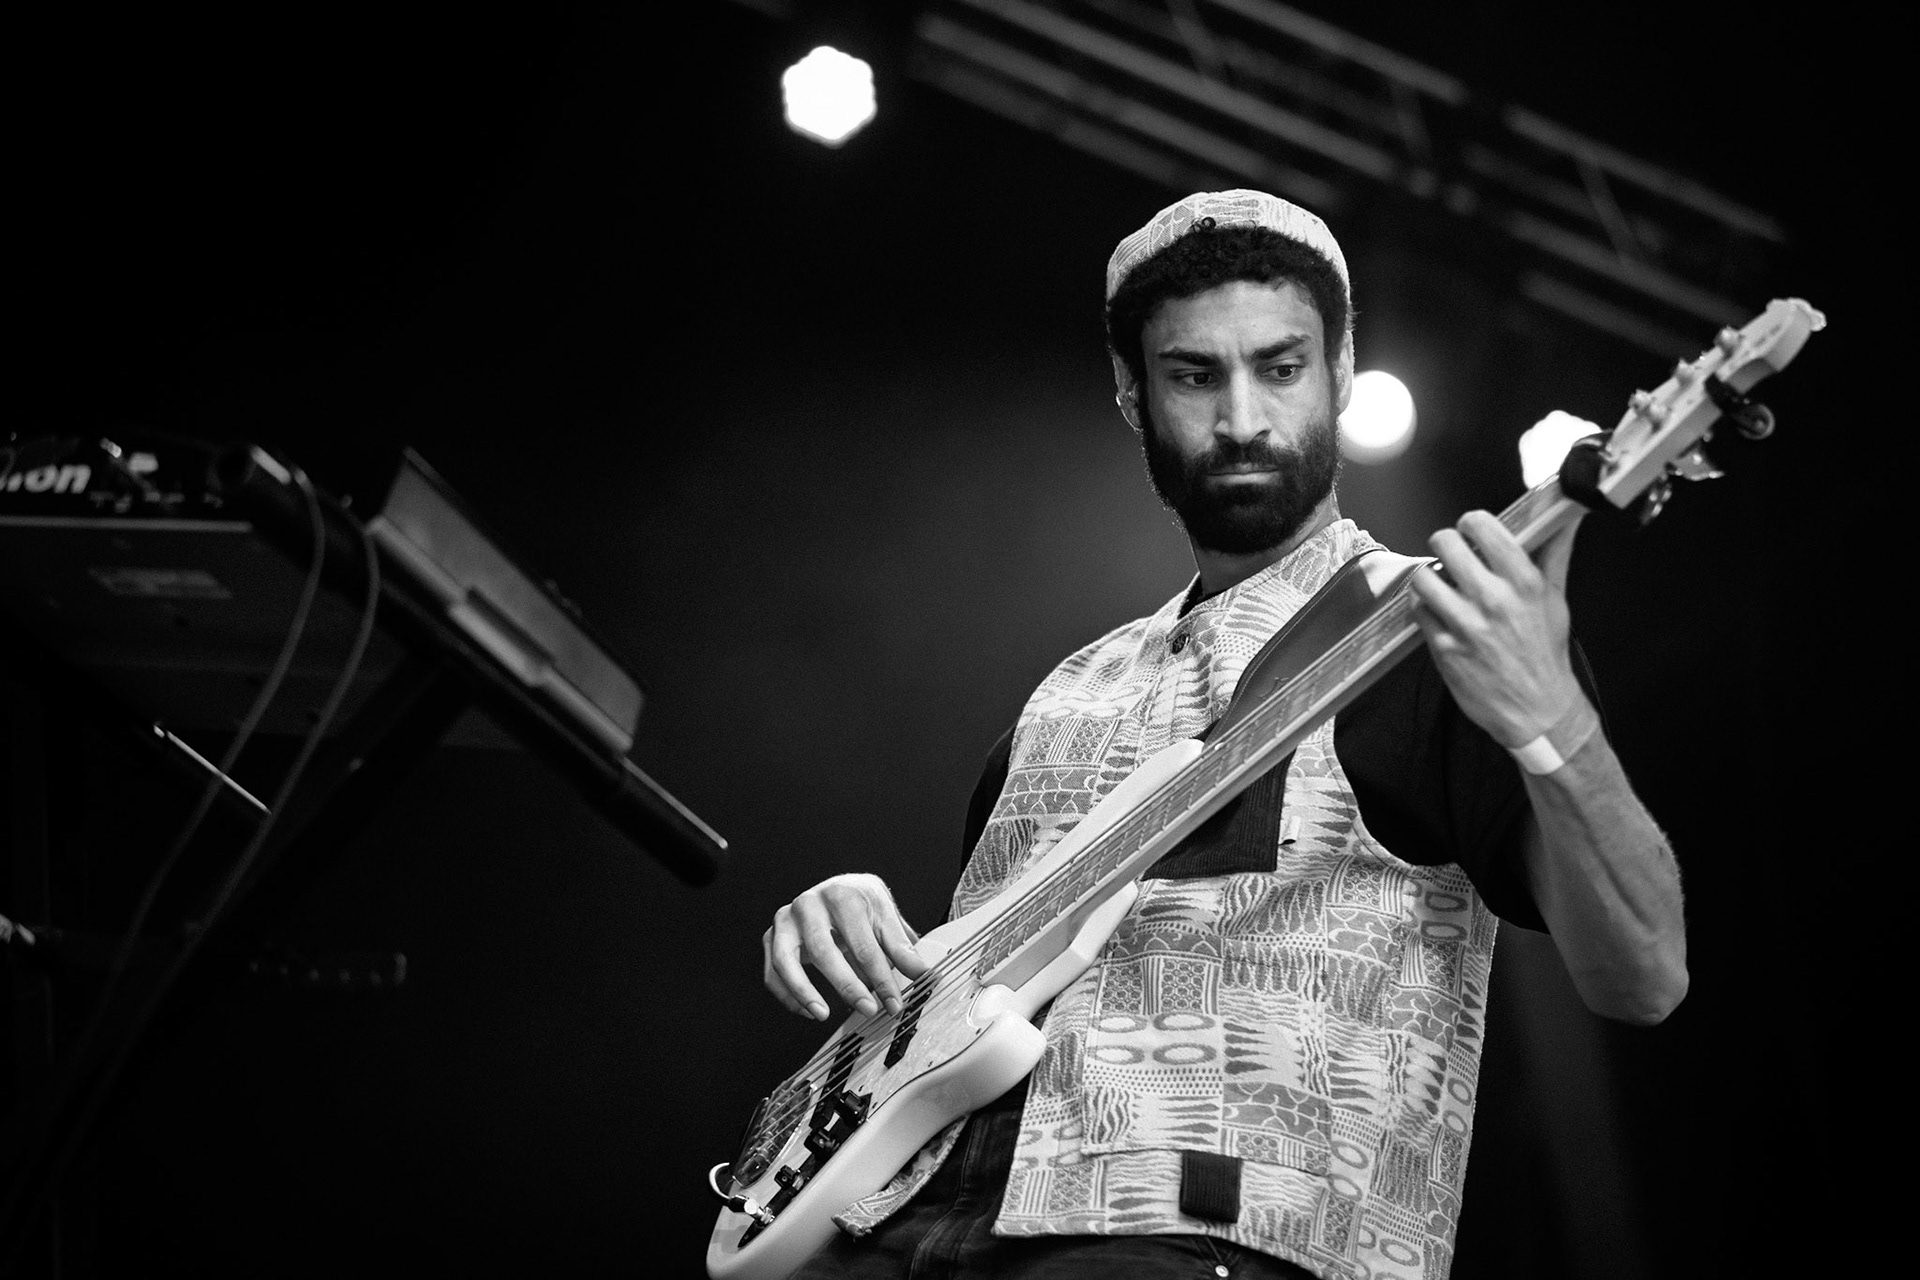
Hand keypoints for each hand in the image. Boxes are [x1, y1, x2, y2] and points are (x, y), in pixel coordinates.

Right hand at [763, 873, 929, 1021]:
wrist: (835, 889)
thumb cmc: (860, 903)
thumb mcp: (885, 917)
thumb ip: (901, 947)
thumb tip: (922, 974)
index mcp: (842, 895)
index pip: (863, 944)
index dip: (881, 977)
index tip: (894, 1002)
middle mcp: (809, 904)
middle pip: (824, 950)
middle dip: (847, 985)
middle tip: (868, 1009)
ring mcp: (786, 920)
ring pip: (785, 961)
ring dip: (804, 992)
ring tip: (823, 1014)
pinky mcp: (771, 937)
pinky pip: (773, 972)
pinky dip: (788, 995)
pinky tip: (810, 1010)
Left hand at [1406, 510, 1585, 747]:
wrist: (1538, 710)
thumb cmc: (1545, 653)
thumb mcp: (1556, 600)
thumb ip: (1555, 553)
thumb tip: (1565, 517)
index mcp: (1524, 582)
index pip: (1482, 526)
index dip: (1470, 524)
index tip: (1471, 532)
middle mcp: (1493, 599)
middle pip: (1445, 543)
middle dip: (1445, 545)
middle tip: (1451, 557)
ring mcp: (1466, 625)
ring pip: (1423, 576)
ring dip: (1429, 578)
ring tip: (1442, 586)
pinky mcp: (1444, 649)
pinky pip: (1418, 611)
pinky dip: (1424, 609)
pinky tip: (1439, 615)